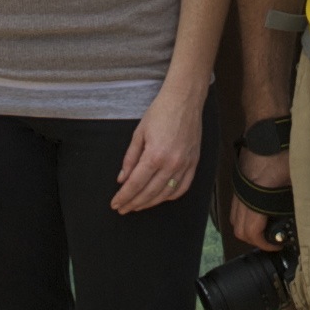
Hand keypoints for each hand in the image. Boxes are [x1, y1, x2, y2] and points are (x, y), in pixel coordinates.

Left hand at [112, 79, 207, 216]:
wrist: (184, 100)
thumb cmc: (159, 113)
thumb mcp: (139, 133)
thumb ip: (130, 158)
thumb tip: (122, 179)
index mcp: (154, 155)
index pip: (135, 184)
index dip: (124, 196)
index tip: (115, 204)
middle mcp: (171, 163)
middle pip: (149, 192)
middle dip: (134, 203)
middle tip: (123, 209)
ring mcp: (185, 165)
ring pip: (166, 193)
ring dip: (150, 203)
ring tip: (138, 206)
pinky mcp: (194, 163)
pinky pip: (182, 187)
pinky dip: (170, 196)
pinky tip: (160, 198)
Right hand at [225, 146, 292, 253]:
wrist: (267, 127)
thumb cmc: (283, 148)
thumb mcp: (297, 176)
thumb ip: (300, 196)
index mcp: (256, 194)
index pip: (250, 230)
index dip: (263, 244)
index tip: (276, 245)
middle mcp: (243, 193)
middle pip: (239, 228)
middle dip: (254, 239)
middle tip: (272, 240)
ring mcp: (239, 186)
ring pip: (235, 217)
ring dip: (248, 226)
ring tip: (268, 226)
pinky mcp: (239, 180)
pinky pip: (237, 204)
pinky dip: (246, 213)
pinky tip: (262, 209)